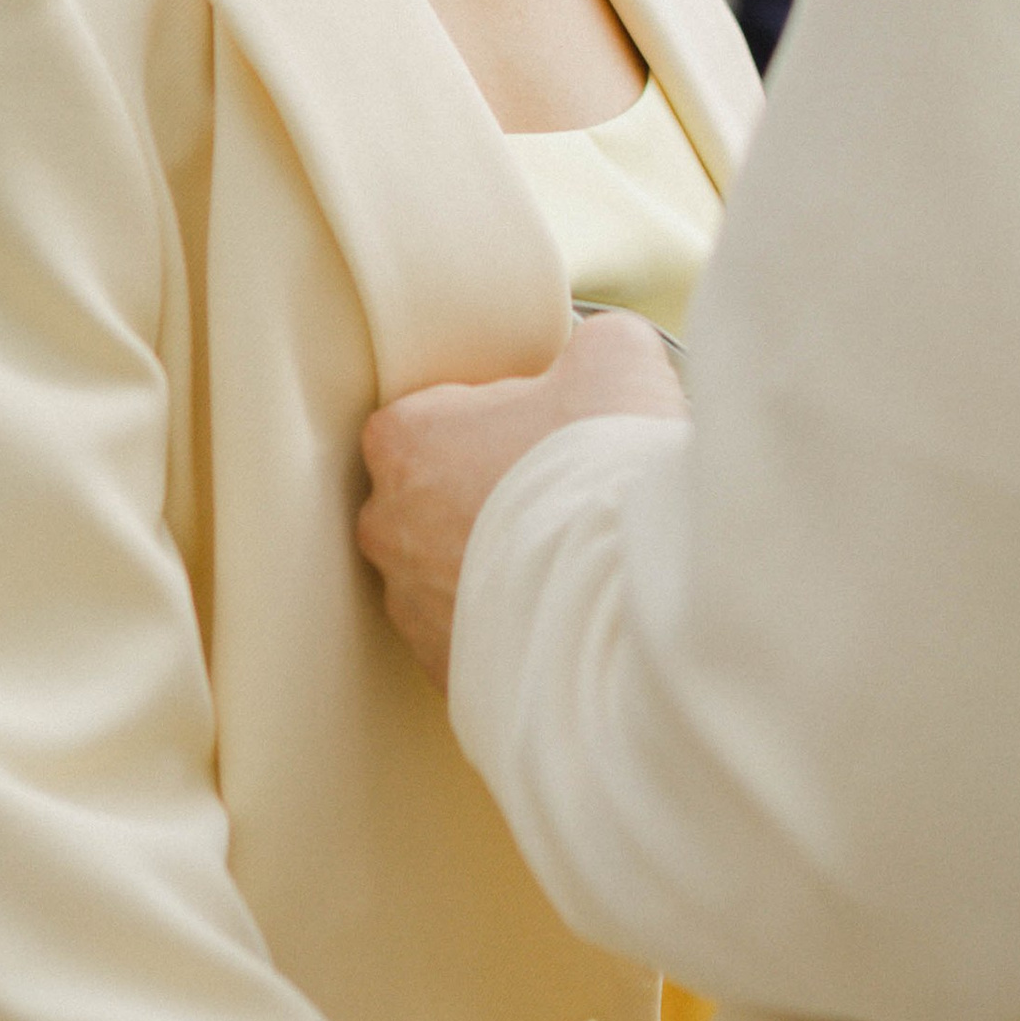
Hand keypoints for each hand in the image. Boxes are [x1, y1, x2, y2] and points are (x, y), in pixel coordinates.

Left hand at [360, 311, 684, 694]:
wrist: (630, 603)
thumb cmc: (604, 469)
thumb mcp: (615, 360)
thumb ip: (591, 345)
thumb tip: (598, 358)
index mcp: (404, 444)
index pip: (426, 418)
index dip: (490, 418)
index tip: (540, 429)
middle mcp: (389, 531)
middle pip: (431, 499)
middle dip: (487, 495)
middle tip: (560, 492)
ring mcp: (414, 612)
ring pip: (451, 573)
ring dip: (503, 563)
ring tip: (574, 557)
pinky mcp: (451, 675)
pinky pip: (479, 638)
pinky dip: (518, 624)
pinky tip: (574, 610)